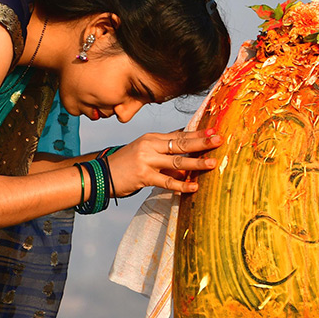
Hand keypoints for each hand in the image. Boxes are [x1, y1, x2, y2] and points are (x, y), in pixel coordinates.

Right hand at [107, 129, 221, 196]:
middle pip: (180, 144)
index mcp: (151, 138)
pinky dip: (181, 185)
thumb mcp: (143, 153)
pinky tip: (194, 187)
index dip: (197, 133)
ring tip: (212, 163)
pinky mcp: (143, 176)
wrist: (100, 174)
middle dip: (201, 142)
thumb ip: (164, 156)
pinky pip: (166, 182)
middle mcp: (150, 146)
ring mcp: (146, 160)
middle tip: (219, 140)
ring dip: (196, 163)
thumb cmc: (124, 166)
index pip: (178, 135)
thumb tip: (185, 163)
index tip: (214, 131)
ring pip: (176, 162)